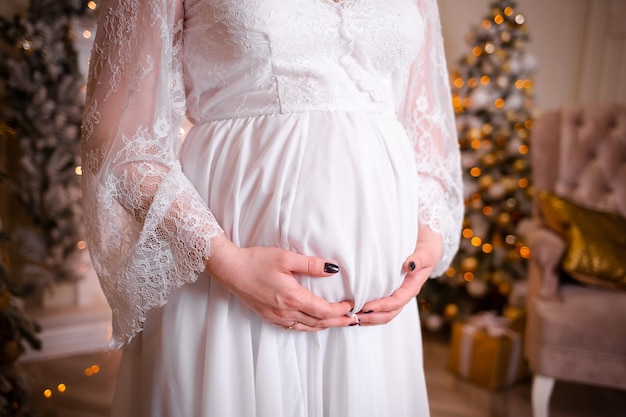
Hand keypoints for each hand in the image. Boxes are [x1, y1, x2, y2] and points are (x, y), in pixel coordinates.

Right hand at [206, 234, 354, 330]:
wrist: (231, 270)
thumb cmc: (256, 261)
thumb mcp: (286, 257)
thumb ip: (311, 264)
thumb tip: (333, 268)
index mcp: (292, 297)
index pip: (324, 311)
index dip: (340, 310)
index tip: (350, 305)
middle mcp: (286, 311)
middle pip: (318, 322)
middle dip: (337, 321)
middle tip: (352, 319)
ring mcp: (276, 316)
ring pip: (306, 327)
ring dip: (324, 326)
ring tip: (337, 322)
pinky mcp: (269, 316)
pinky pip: (294, 327)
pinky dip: (308, 326)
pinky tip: (313, 322)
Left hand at [357, 226, 442, 325]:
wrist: (426, 246)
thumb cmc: (426, 249)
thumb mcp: (425, 253)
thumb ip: (419, 259)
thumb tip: (409, 265)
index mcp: (412, 287)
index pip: (396, 302)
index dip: (382, 306)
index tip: (366, 307)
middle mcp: (403, 294)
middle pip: (389, 313)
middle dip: (373, 317)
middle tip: (355, 317)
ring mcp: (396, 294)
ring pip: (384, 313)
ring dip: (369, 318)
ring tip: (353, 318)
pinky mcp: (389, 290)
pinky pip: (380, 306)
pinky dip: (369, 311)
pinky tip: (356, 311)